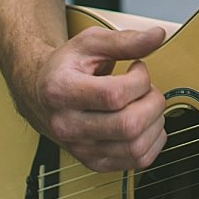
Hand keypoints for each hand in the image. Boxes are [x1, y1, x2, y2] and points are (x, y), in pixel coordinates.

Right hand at [14, 24, 168, 171]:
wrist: (40, 93)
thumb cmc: (66, 67)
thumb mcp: (90, 43)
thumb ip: (125, 40)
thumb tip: (158, 36)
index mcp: (61, 91)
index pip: (114, 95)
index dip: (139, 79)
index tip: (138, 68)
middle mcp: (67, 125)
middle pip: (128, 125)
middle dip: (153, 102)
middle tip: (147, 89)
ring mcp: (80, 148)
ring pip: (136, 147)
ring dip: (155, 122)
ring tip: (145, 105)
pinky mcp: (93, 162)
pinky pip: (137, 161)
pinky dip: (153, 141)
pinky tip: (145, 123)